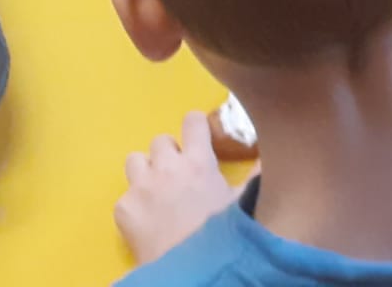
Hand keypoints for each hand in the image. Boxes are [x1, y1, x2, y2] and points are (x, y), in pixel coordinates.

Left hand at [116, 111, 245, 266]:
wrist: (188, 272)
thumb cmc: (220, 237)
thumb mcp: (243, 205)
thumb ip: (255, 178)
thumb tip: (268, 161)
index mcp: (199, 162)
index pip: (192, 120)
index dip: (196, 126)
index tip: (199, 138)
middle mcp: (167, 167)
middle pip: (161, 139)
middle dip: (168, 154)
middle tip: (178, 175)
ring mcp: (141, 186)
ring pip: (135, 159)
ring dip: (146, 171)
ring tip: (156, 192)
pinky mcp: (123, 208)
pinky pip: (124, 195)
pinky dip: (134, 205)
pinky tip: (146, 221)